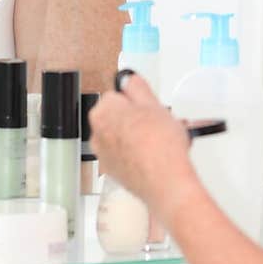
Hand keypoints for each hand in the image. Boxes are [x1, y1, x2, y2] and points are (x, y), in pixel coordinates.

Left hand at [89, 72, 200, 225]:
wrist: (165, 183)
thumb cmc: (159, 146)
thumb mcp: (153, 103)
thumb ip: (137, 87)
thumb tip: (129, 80)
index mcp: (102, 113)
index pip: (117, 95)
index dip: (138, 100)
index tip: (150, 104)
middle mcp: (97, 135)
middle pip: (119, 117)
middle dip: (139, 118)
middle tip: (160, 121)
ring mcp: (105, 156)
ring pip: (124, 137)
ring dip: (141, 136)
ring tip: (165, 139)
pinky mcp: (115, 173)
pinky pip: (127, 155)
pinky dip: (139, 153)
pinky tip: (159, 154)